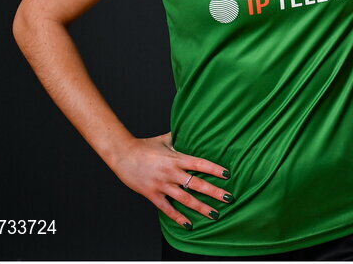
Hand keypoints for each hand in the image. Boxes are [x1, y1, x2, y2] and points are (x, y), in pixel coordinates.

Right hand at [108, 133, 231, 228]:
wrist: (123, 155)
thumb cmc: (145, 146)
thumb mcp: (165, 139)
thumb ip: (180, 138)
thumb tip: (192, 129)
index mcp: (177, 158)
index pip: (200, 164)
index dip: (214, 169)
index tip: (227, 175)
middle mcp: (172, 173)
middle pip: (197, 184)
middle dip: (214, 192)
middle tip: (229, 198)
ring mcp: (162, 185)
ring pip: (185, 199)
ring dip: (201, 207)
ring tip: (215, 214)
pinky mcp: (152, 195)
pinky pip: (167, 209)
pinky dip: (178, 218)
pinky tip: (189, 225)